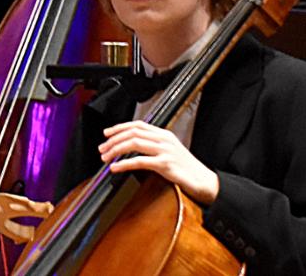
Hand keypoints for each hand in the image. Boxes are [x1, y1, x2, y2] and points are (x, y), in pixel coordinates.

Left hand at [100, 120, 219, 203]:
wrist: (203, 180)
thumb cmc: (185, 168)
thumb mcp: (169, 152)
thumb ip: (154, 146)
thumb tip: (133, 147)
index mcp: (164, 134)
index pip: (138, 125)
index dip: (120, 127)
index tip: (107, 133)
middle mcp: (164, 139)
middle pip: (133, 132)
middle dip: (114, 139)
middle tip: (102, 148)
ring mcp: (165, 151)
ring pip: (134, 143)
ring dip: (116, 150)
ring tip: (105, 157)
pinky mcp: (165, 164)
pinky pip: (140, 161)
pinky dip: (124, 164)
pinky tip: (115, 167)